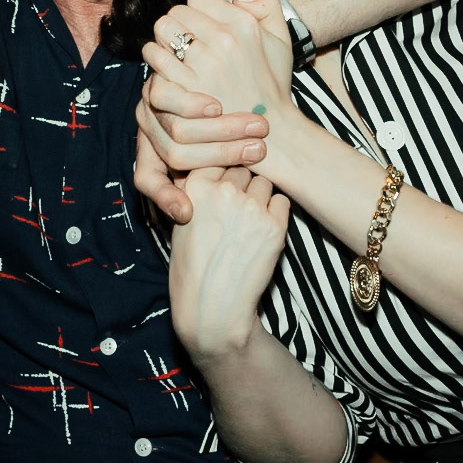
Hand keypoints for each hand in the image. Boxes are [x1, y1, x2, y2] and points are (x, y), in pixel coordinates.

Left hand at [133, 78, 268, 222]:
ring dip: (218, 129)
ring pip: (175, 127)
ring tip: (256, 127)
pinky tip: (218, 106)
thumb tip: (185, 215)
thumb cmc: (207, 131)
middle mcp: (147, 131)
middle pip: (176, 152)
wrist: (205, 73)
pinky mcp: (156, 80)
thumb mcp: (205, 160)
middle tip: (259, 151)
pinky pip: (165, 95)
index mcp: (149, 157)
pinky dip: (193, 104)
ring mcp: (149, 105)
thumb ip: (198, 186)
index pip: (149, 181)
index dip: (165, 198)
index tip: (188, 211)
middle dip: (222, 155)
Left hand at [142, 0, 296, 164]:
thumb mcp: (281, 39)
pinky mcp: (186, 87)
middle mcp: (223, 41)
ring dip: (163, 40)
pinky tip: (166, 68)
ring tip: (173, 53)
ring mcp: (203, 65)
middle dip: (178, 24)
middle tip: (184, 41)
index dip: (195, 11)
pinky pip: (155, 57)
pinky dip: (156, 60)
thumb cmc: (272, 84)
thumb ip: (266, 7)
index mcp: (244, 25)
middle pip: (176, 12)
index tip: (200, 27)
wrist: (271, 129)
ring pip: (162, 30)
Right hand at [167, 167, 289, 357]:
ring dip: (259, 197)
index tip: (219, 187)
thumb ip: (196, 189)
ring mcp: (252, 208)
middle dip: (240, 184)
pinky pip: (282, 201)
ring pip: (264, 183)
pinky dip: (275, 212)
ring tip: (246, 225)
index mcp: (194, 187)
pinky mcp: (275, 225)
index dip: (220, 170)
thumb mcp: (180, 221)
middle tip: (233, 212)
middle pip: (242, 167)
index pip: (217, 155)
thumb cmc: (192, 267)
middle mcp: (224, 192)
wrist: (212, 307)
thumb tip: (215, 161)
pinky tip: (260, 233)